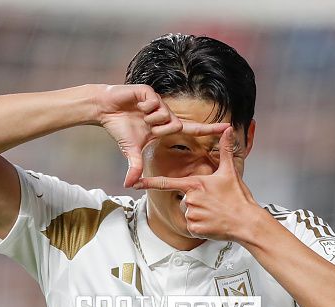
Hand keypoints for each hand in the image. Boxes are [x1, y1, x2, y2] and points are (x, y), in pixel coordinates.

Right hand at [96, 84, 229, 186]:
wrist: (105, 109)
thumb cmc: (120, 128)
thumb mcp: (131, 150)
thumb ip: (135, 167)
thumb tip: (129, 185)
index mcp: (166, 126)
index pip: (192, 129)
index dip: (210, 130)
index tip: (229, 128)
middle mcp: (167, 114)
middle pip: (175, 125)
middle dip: (159, 130)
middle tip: (145, 127)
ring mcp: (160, 102)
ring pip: (165, 116)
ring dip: (150, 120)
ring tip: (139, 115)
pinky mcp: (151, 92)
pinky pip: (155, 105)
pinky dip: (144, 109)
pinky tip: (136, 106)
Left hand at [134, 127, 258, 240]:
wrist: (247, 222)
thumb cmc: (238, 198)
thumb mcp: (230, 172)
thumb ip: (225, 150)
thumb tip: (228, 130)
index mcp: (195, 184)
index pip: (167, 183)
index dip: (149, 182)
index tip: (134, 183)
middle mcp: (190, 199)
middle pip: (184, 200)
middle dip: (197, 202)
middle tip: (215, 203)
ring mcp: (192, 215)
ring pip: (188, 213)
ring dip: (200, 214)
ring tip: (216, 213)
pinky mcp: (194, 229)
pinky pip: (192, 226)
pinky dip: (202, 226)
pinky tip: (213, 223)